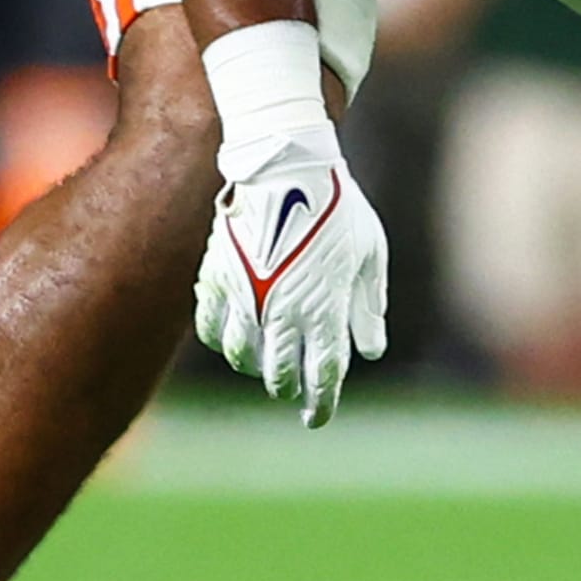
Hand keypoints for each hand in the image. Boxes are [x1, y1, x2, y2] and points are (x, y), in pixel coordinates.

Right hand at [193, 123, 387, 425]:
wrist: (286, 163)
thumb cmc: (338, 206)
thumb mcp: (369, 254)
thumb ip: (367, 306)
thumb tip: (369, 351)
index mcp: (324, 308)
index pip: (321, 375)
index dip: (318, 403)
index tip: (314, 418)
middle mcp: (282, 311)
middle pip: (279, 373)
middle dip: (287, 387)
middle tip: (292, 389)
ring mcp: (245, 296)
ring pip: (241, 356)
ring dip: (255, 365)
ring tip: (264, 361)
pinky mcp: (218, 277)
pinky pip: (210, 327)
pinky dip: (222, 339)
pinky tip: (233, 336)